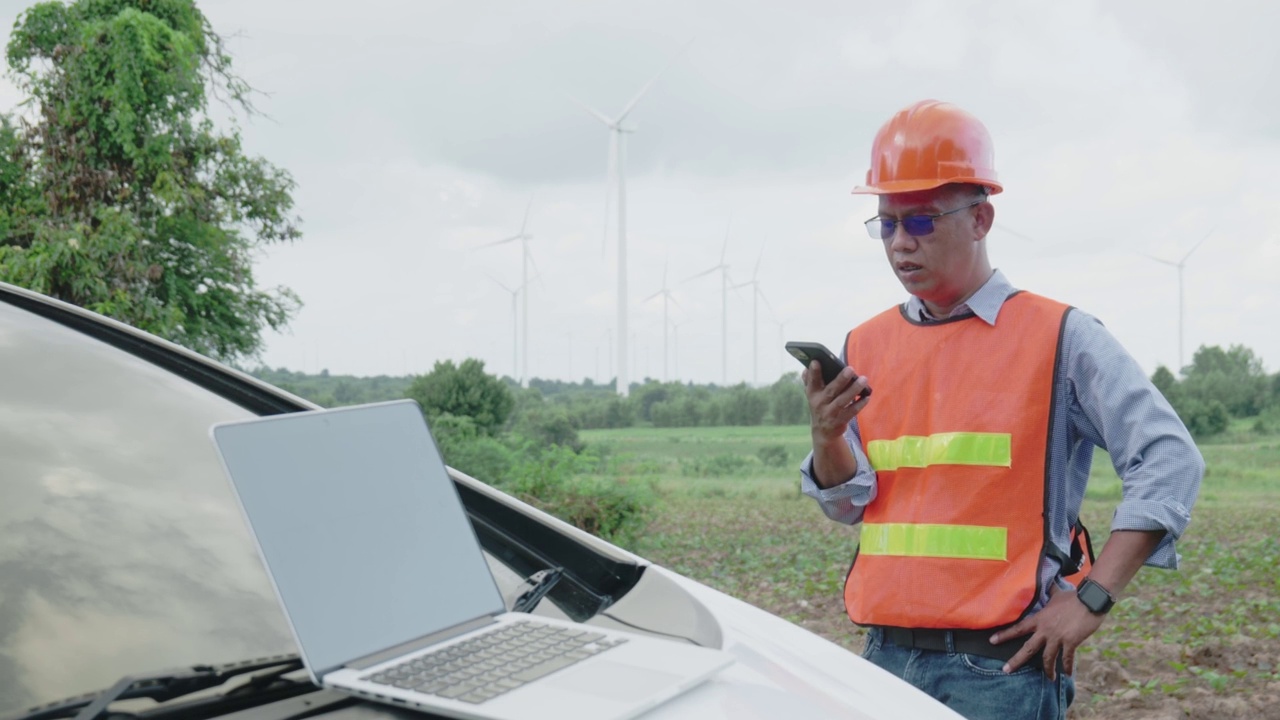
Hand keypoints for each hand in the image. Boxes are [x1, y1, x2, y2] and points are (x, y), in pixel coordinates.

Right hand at [803, 361, 870, 442]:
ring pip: (843, 400)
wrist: (823, 432)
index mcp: (812, 394)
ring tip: (863, 380)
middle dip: (841, 379)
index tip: (816, 361)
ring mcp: (830, 413)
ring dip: (854, 390)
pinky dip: (859, 404)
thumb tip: (806, 369)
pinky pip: (851, 412)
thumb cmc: (821, 405)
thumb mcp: (812, 395)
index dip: (813, 372)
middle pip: (831, 390)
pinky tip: (866, 396)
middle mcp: (820, 403)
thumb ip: (809, 381)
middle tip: (850, 369)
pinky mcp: (840, 421)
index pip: (812, 381)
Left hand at [990, 586, 1105, 679]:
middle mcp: (1045, 630)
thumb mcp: (1057, 593)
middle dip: (1016, 660)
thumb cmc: (1074, 597)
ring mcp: (1057, 637)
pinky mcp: (1071, 642)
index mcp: (1039, 619)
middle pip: (1028, 648)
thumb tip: (1048, 580)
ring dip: (1048, 670)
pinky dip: (1067, 667)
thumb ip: (1050, 590)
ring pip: (1048, 658)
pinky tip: (1068, 674)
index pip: (1018, 628)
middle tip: (1006, 670)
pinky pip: (1067, 658)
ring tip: (1050, 678)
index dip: (1005, 635)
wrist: (1089, 600)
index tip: (992, 641)